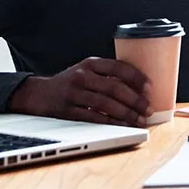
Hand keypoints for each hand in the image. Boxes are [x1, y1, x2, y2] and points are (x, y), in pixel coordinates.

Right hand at [8, 57, 151, 126]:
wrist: (38, 93)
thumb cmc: (71, 81)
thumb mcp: (87, 70)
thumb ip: (108, 74)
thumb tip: (139, 87)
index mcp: (91, 63)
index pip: (119, 67)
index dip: (137, 77)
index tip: (149, 87)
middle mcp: (82, 76)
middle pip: (114, 87)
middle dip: (135, 99)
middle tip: (148, 108)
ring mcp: (74, 94)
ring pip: (106, 104)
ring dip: (126, 113)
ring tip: (140, 119)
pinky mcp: (68, 111)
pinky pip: (94, 117)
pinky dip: (111, 122)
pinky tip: (122, 125)